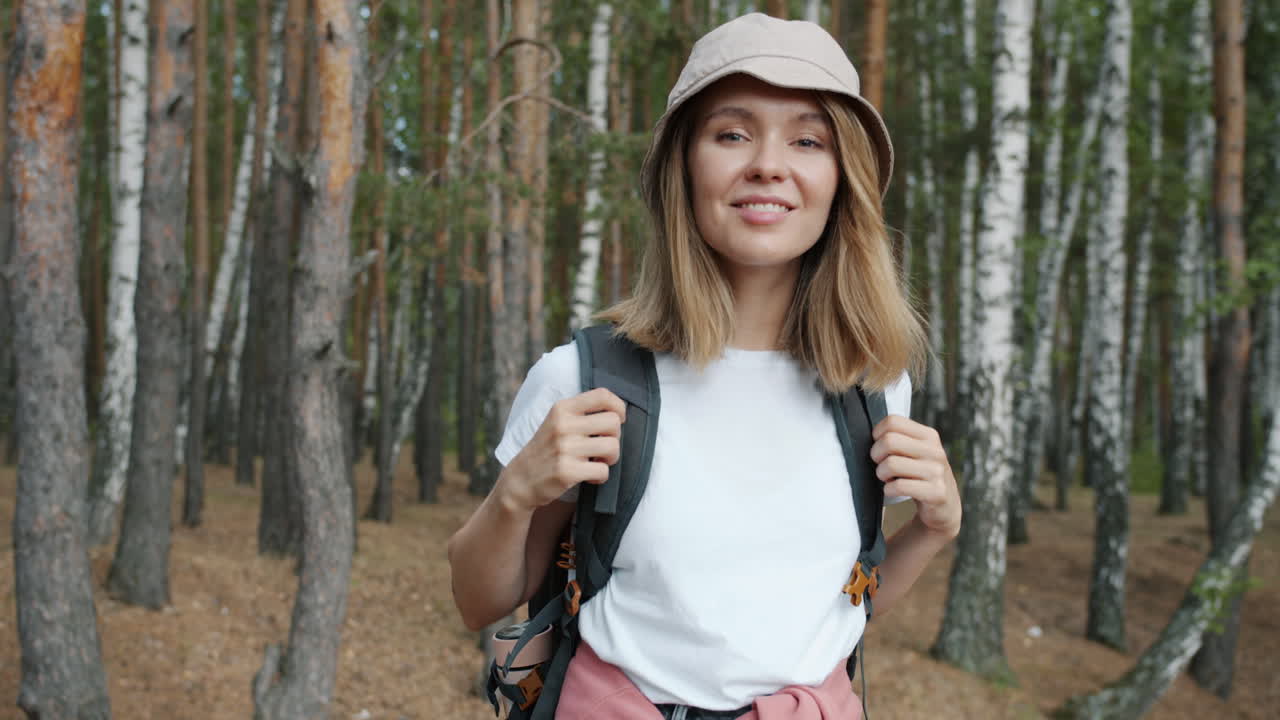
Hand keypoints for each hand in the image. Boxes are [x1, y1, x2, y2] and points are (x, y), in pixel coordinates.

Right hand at [499, 388, 626, 513]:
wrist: (520, 479)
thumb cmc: (546, 449)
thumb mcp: (557, 421)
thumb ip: (581, 413)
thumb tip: (618, 412)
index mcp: (563, 408)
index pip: (602, 395)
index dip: (619, 407)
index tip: (618, 419)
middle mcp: (563, 425)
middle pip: (613, 422)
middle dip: (615, 437)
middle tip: (603, 447)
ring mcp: (564, 448)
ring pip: (612, 447)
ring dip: (610, 458)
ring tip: (598, 461)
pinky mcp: (567, 471)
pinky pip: (603, 471)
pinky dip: (601, 476)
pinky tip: (590, 476)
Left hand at [869, 415, 960, 539]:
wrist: (944, 507)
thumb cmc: (920, 475)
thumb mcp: (916, 452)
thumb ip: (899, 438)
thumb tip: (869, 433)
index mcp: (929, 436)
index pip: (893, 421)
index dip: (877, 435)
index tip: (879, 447)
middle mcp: (935, 451)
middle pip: (889, 441)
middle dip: (876, 455)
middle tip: (881, 465)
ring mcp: (937, 472)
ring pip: (891, 464)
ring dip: (882, 474)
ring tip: (887, 478)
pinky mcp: (936, 492)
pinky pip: (899, 486)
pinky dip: (888, 490)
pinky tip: (893, 490)